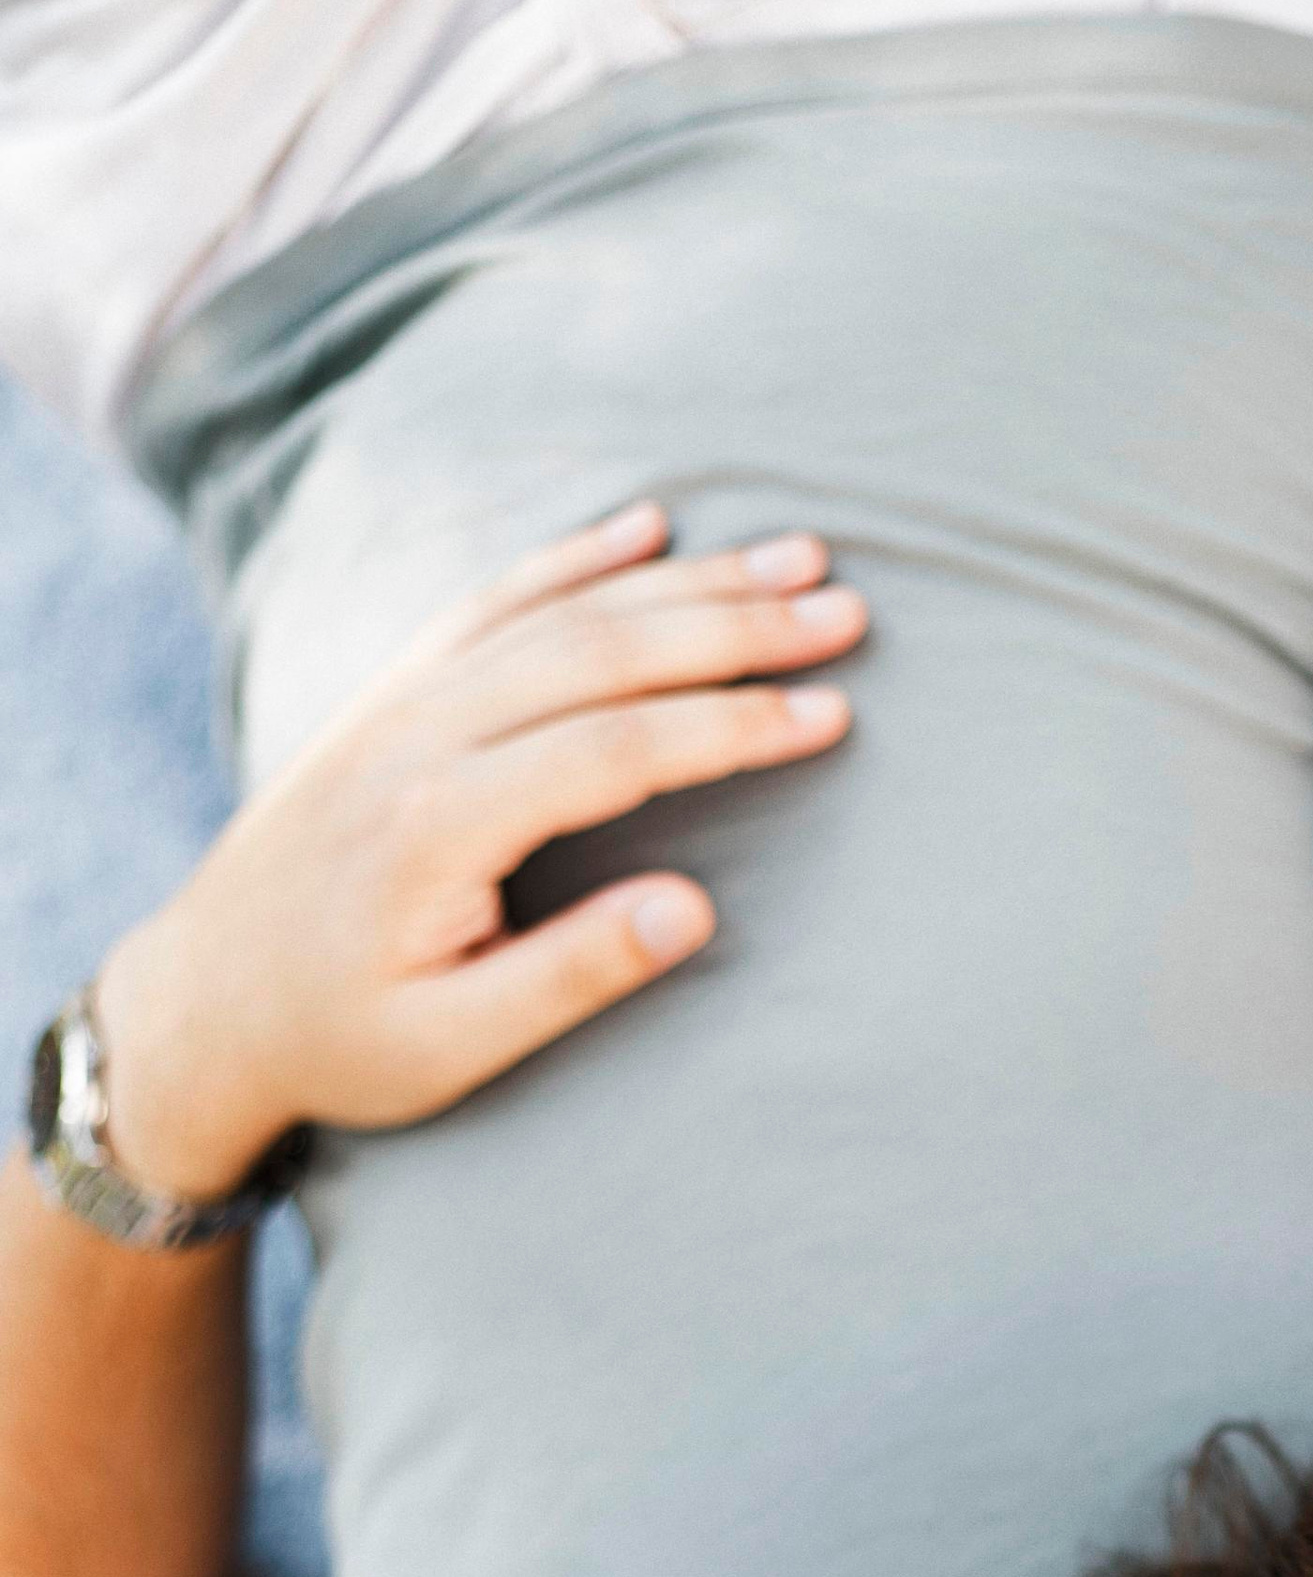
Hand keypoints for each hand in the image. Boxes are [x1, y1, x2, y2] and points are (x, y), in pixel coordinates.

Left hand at [93, 503, 861, 1201]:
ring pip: (559, 611)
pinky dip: (578, 557)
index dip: (732, 727)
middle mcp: (419, 738)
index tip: (830, 714)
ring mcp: (401, 701)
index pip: (617, 750)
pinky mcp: (393, 692)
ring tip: (796, 560)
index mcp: (439, 827)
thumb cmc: (337, 1040)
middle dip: (734, 626)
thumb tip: (694, 910)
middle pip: (600, 652)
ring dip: (685, 581)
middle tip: (845, 611)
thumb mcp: (450, 1047)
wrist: (203, 1002)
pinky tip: (651, 529)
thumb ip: (572, 978)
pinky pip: (496, 599)